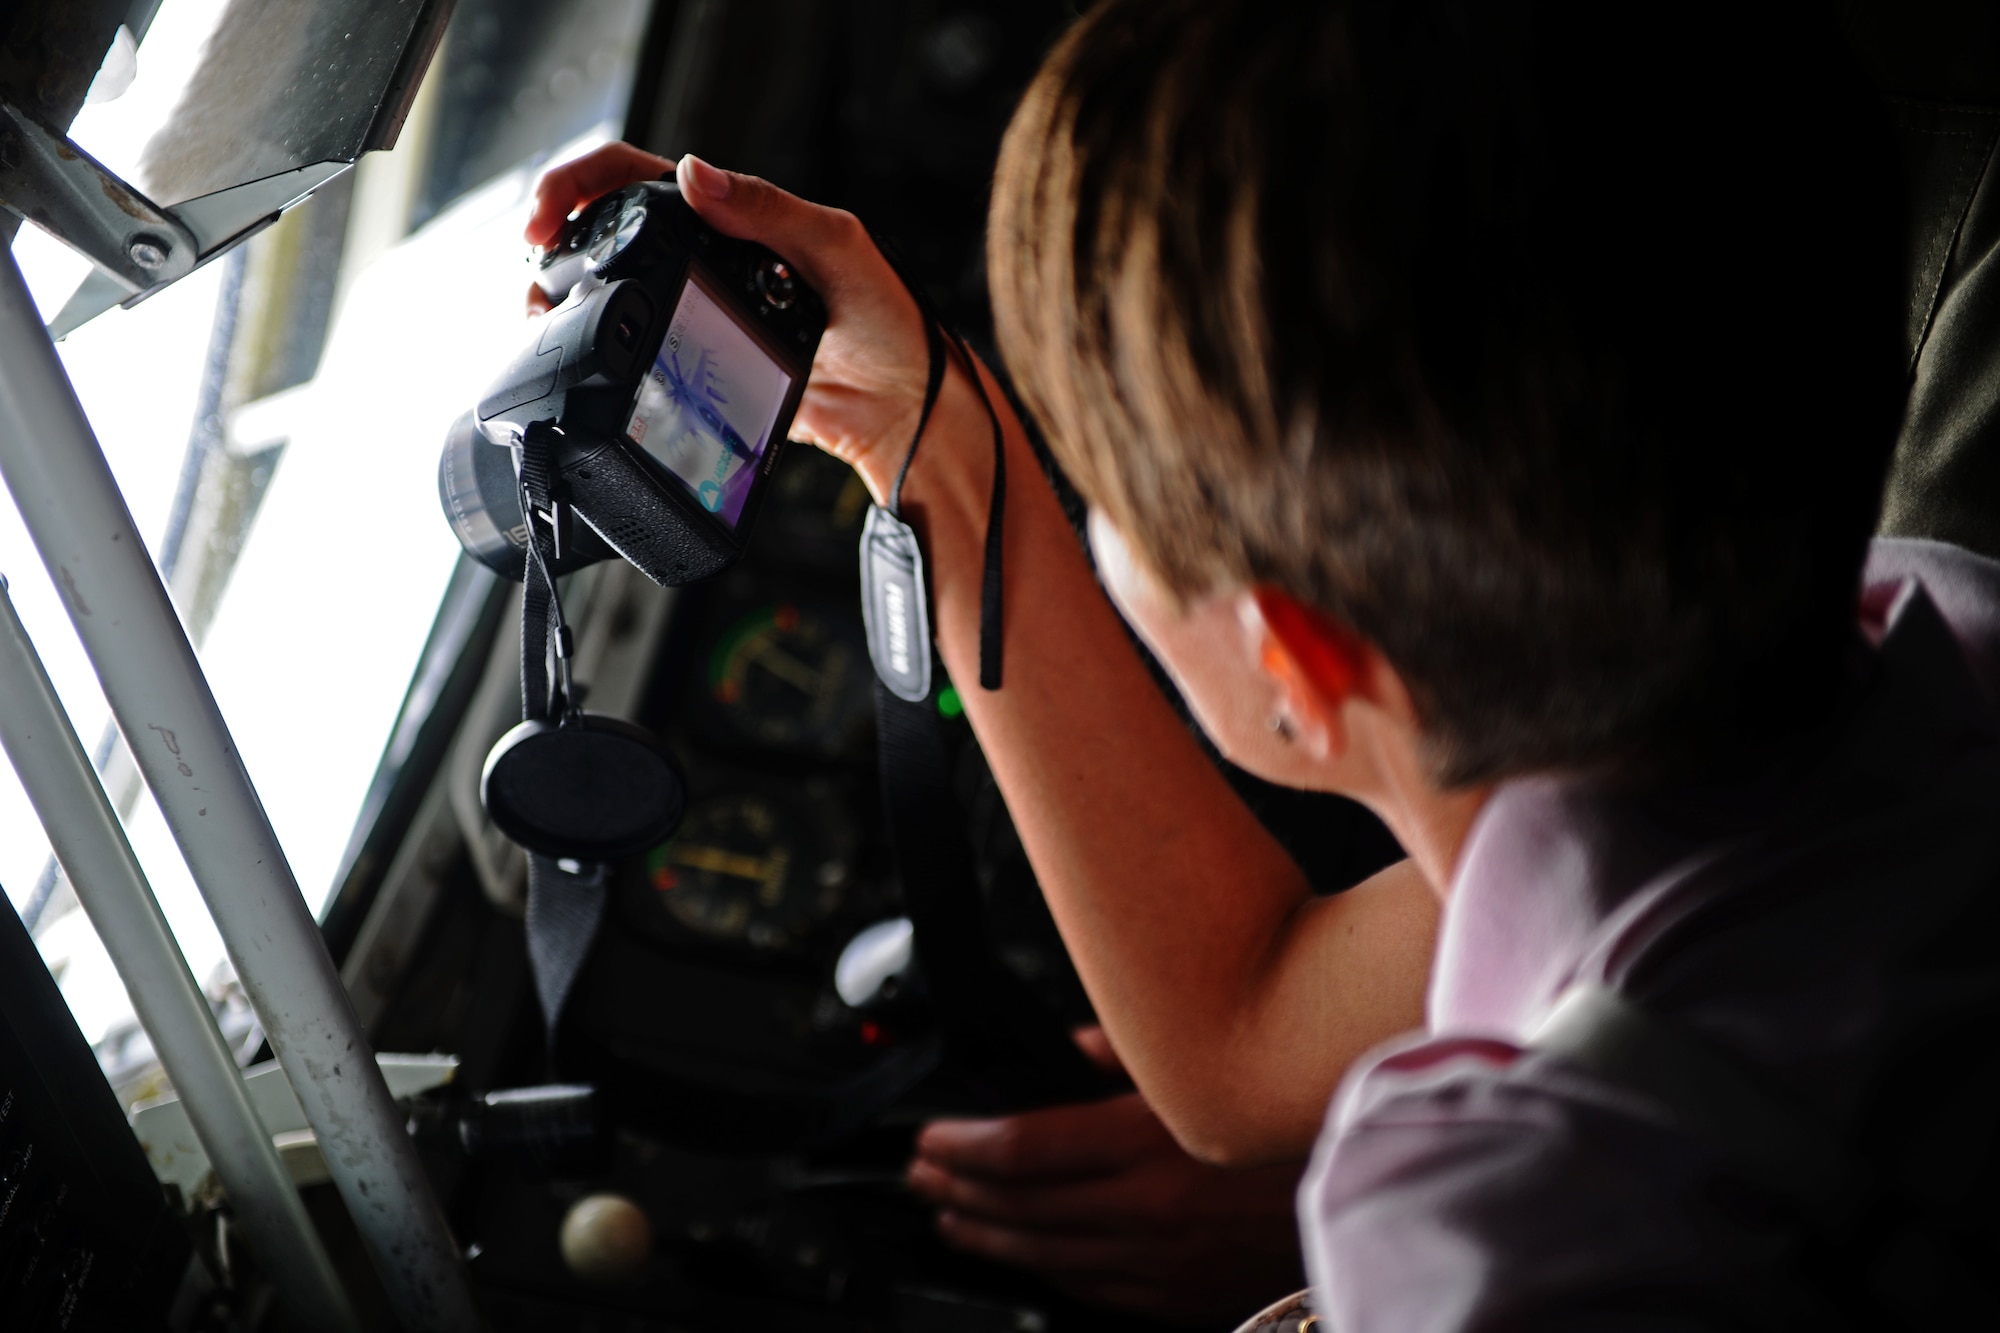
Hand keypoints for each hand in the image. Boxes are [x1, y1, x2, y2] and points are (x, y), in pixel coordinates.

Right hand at [524, 144, 939, 498]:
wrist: (901, 405)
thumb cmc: (886, 319)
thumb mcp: (835, 248)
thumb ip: (769, 210)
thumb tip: (698, 173)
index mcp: (733, 212)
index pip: (635, 175)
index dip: (579, 184)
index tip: (547, 215)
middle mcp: (706, 255)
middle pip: (604, 228)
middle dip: (554, 238)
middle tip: (531, 264)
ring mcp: (697, 309)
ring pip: (610, 288)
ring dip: (565, 295)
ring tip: (540, 316)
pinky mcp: (699, 361)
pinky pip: (635, 347)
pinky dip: (599, 348)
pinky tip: (584, 360)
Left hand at [907, 1028, 1307, 1321]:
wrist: (1382, 1182)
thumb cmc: (1297, 1109)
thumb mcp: (1206, 1058)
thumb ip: (1124, 1054)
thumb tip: (1066, 1055)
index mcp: (1149, 1141)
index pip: (1023, 1149)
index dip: (964, 1145)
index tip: (932, 1137)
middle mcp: (1149, 1210)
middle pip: (1022, 1207)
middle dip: (959, 1189)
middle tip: (922, 1173)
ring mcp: (1164, 1263)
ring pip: (1047, 1257)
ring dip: (988, 1234)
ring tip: (950, 1215)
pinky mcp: (1184, 1296)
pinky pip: (1093, 1291)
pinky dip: (1045, 1270)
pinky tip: (1021, 1255)